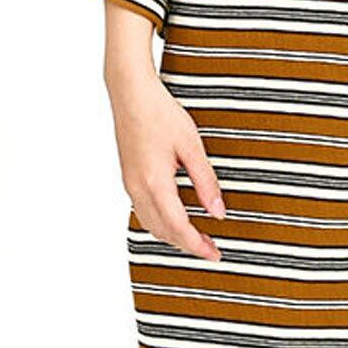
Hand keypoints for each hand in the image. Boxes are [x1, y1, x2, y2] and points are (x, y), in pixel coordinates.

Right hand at [105, 60, 226, 260]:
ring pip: (151, 224)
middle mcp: (138, 188)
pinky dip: (161, 223)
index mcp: (155, 183)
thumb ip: (206, 181)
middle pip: (163, 231)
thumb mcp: (191, 146)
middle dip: (187, 245)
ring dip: (173, 236)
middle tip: (211, 250)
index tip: (215, 254)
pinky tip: (176, 218)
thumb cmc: (160, 113)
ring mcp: (130, 184)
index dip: (197, 245)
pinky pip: (144, 211)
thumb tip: (218, 212)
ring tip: (197, 238)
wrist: (130, 93)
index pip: (178, 227)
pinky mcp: (129, 177)